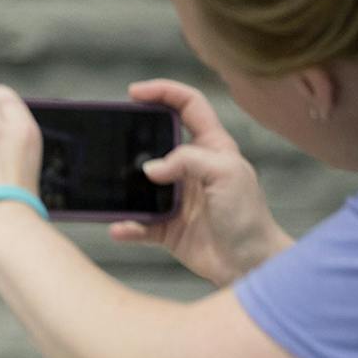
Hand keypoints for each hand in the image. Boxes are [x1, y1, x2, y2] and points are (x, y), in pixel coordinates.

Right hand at [111, 79, 292, 285]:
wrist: (250, 265)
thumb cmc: (248, 216)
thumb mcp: (226, 174)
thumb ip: (189, 160)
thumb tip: (150, 169)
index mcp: (212, 147)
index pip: (188, 106)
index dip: (163, 92)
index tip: (134, 93)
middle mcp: (191, 169)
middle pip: (155, 141)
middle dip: (132, 137)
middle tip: (111, 137)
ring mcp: (176, 198)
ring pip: (140, 184)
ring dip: (123, 186)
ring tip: (108, 186)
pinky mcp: (166, 227)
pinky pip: (138, 223)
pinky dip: (126, 226)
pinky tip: (120, 228)